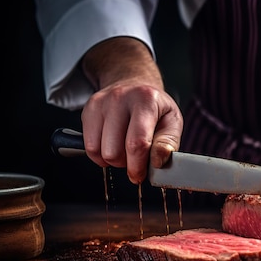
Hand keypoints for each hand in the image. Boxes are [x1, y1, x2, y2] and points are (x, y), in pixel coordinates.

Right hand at [80, 38, 183, 183]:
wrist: (134, 85)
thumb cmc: (155, 108)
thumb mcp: (172, 121)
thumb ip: (168, 143)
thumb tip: (159, 160)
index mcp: (145, 100)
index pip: (137, 143)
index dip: (138, 166)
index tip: (140, 175)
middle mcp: (120, 98)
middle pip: (114, 151)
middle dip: (125, 163)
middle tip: (135, 158)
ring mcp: (101, 103)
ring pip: (98, 151)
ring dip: (112, 159)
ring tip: (124, 150)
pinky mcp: (88, 110)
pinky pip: (88, 146)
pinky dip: (100, 154)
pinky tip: (112, 146)